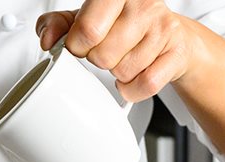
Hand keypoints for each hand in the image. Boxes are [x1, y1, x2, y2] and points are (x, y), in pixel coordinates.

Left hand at [36, 0, 198, 101]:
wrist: (171, 37)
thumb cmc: (123, 25)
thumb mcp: (86, 19)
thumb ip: (58, 25)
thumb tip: (47, 40)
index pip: (86, 30)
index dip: (77, 46)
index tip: (82, 44)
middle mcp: (143, 4)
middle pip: (102, 56)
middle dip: (99, 61)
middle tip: (109, 51)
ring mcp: (162, 27)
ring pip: (122, 72)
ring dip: (118, 74)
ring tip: (126, 58)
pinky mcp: (176, 52)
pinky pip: (144, 85)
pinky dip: (133, 89)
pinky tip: (135, 75)